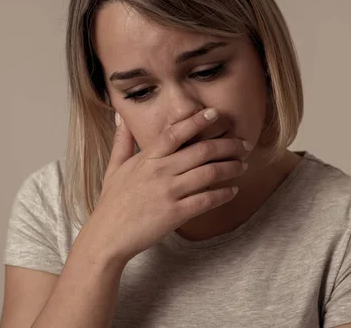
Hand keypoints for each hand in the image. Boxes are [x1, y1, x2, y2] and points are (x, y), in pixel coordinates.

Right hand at [87, 108, 250, 263]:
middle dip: (227, 145)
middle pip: (201, 150)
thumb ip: (122, 141)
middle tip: (243, 144)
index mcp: (147, 158)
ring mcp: (169, 192)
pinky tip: (233, 190)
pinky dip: (223, 194)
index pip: (175, 132)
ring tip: (243, 165)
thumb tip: (121, 116)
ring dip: (231, 167)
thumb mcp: (113, 168)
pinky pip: (207, 200)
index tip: (215, 114)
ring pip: (209, 173)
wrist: (107, 237)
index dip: (197, 121)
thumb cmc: (112, 203)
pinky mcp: (176, 214)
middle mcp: (160, 171)